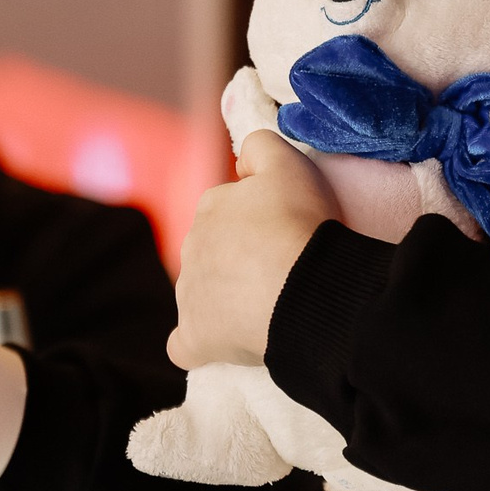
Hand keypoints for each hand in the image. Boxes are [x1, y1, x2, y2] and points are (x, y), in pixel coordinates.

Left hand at [168, 133, 336, 369]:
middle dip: (239, 258)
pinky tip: (220, 342)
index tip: (286, 231)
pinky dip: (200, 342)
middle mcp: (190, 248)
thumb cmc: (300, 225)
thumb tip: (241, 159)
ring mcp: (189, 296)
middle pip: (213, 251)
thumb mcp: (289, 163)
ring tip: (269, 304)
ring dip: (225, 297)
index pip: (227, 210)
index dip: (259, 220)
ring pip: (201, 293)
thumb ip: (260, 146)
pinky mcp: (195, 338)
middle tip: (282, 268)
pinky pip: (185, 344)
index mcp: (210, 207)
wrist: (305, 289)